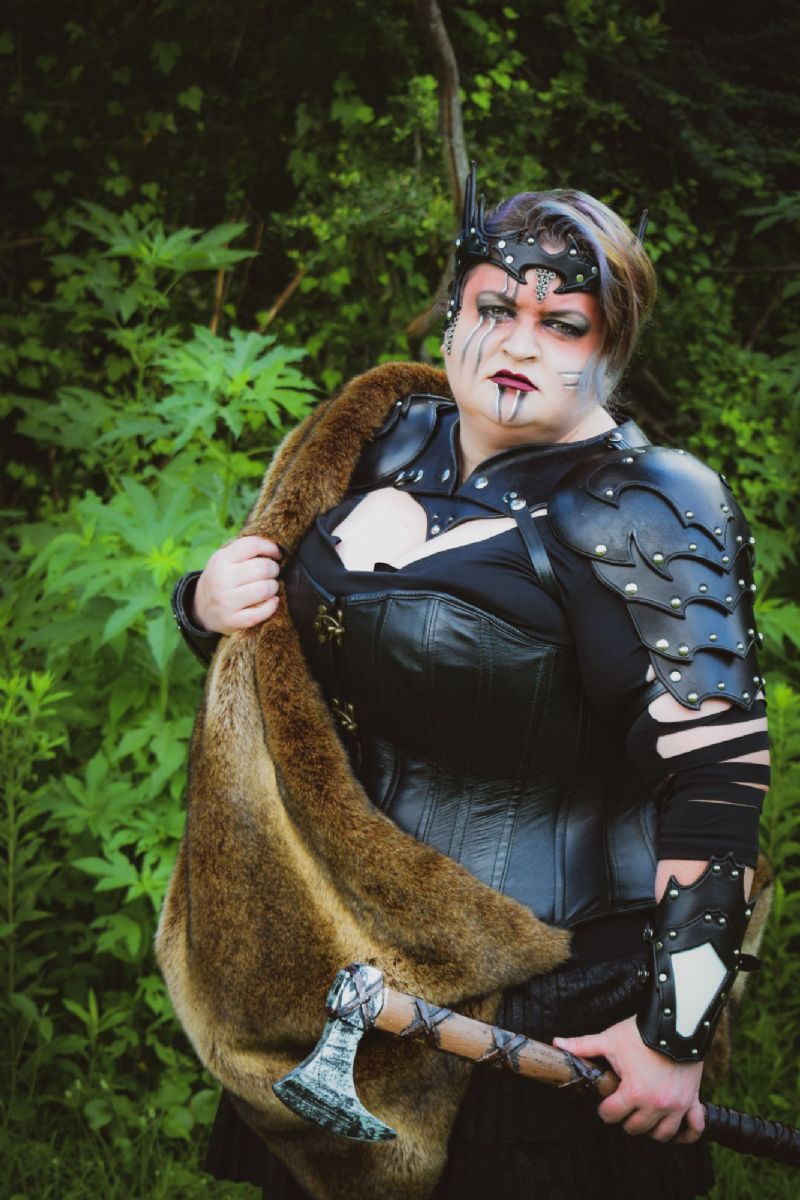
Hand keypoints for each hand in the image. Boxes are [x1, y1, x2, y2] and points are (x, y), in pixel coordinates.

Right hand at [192, 536, 281, 634]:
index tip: (276, 554)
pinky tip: (272, 601)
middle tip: (273, 572)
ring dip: (274, 587)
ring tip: (270, 586)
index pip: (252, 545)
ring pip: (265, 589)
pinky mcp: (233, 621)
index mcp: (220, 560)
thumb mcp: (224, 559)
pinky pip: (262, 612)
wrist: (201, 609)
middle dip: (274, 569)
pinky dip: (272, 605)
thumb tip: (275, 546)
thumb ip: (245, 550)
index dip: (271, 547)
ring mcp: (226, 602)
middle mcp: (222, 580)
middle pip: (263, 567)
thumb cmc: (222, 578)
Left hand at [553, 1015, 704, 1143]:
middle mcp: (656, 1105)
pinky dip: (687, 1134)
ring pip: (662, 1134)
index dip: (604, 1109)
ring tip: (643, 1117)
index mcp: (634, 1093)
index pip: (611, 1115)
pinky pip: (694, 1128)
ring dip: (651, 1129)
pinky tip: (677, 1132)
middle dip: (625, 1118)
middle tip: (622, 1106)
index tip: (604, 1102)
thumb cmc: (641, 1032)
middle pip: (635, 1128)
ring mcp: (676, 1105)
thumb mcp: (610, 1039)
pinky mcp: (692, 1100)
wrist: (676, 1021)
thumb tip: (556, 1043)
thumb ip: (583, 1045)